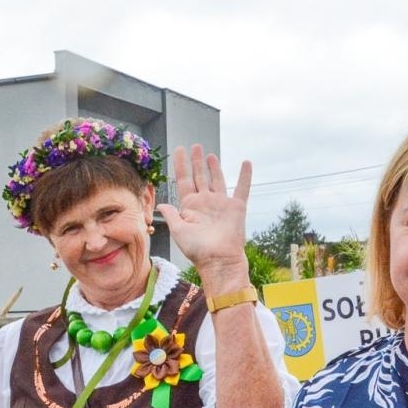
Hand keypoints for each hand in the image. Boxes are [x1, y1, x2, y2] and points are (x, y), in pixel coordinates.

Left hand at [156, 144, 251, 281]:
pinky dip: (245, 176)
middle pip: (200, 176)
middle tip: (195, 146)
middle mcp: (205, 203)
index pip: (183, 180)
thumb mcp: (178, 231)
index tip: (178, 150)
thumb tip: (160, 205)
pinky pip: (242, 188)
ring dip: (214, 167)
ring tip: (210, 154)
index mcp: (190, 207)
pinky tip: (246, 163)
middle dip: (196, 161)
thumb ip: (171, 215)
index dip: (181, 164)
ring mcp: (221, 204)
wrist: (219, 260)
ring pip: (217, 179)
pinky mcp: (236, 207)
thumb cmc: (197, 250)